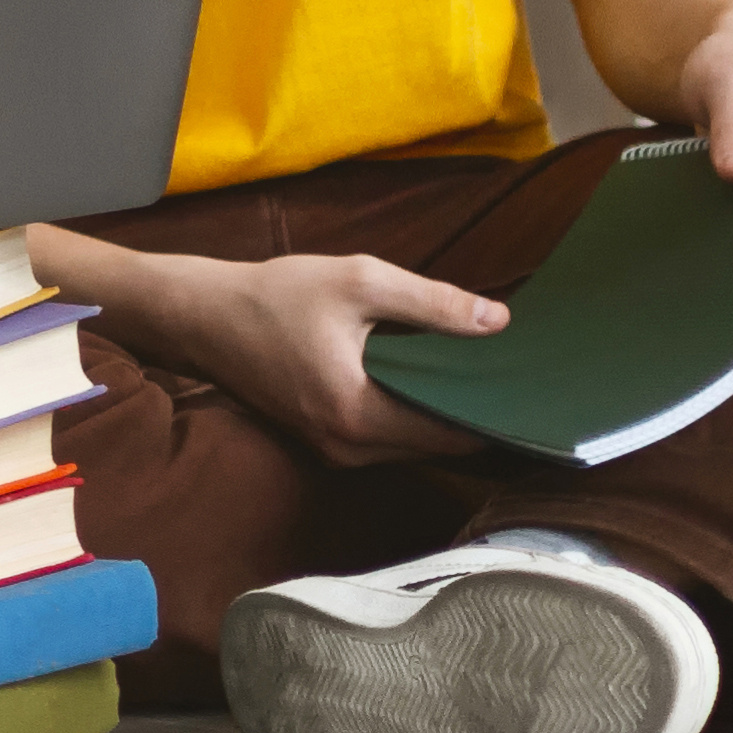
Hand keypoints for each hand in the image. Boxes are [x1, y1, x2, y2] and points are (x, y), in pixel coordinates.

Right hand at [131, 250, 500, 465]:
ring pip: (412, 446)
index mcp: (359, 413)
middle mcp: (349, 448)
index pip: (452, 434)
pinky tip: (433, 383)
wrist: (198, 316)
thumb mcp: (358, 282)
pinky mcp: (324, 441)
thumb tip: (499, 322)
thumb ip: (432, 303)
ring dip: (444, 417)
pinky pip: (387, 439)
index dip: (495, 415)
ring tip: (482, 379)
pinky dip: (413, 416)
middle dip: (474, 416)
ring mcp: (334, 450)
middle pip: (436, 446)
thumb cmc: (274, 295)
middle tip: (516, 379)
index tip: (533, 391)